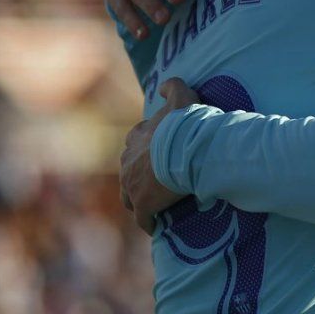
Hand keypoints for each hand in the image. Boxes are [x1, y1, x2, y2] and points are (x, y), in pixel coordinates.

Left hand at [120, 78, 201, 233]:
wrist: (186, 152)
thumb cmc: (185, 125)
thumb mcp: (182, 97)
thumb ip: (172, 86)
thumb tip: (161, 86)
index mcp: (137, 138)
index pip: (135, 141)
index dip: (146, 146)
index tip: (157, 151)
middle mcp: (129, 162)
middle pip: (128, 170)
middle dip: (138, 175)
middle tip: (156, 180)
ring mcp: (133, 186)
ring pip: (129, 197)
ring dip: (137, 200)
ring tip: (150, 205)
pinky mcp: (143, 205)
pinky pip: (143, 219)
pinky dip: (149, 222)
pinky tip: (156, 226)